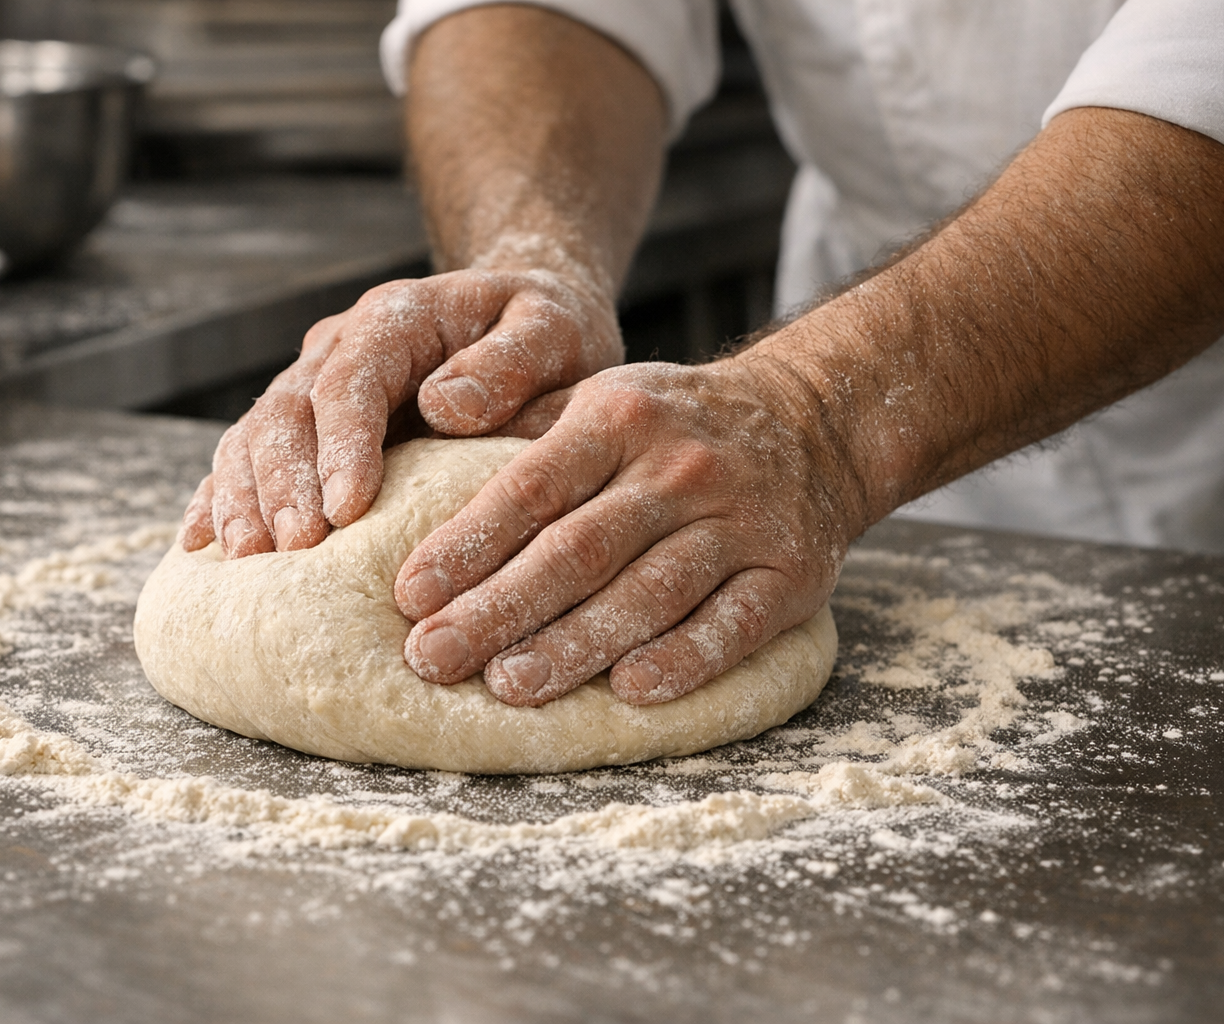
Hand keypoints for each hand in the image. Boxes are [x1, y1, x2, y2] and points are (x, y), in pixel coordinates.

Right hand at [179, 267, 621, 556]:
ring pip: (255, 436)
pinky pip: (247, 459)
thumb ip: (510, 363)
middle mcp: (341, 347)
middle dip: (284, 482)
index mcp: (398, 319)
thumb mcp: (553, 331)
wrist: (528, 330)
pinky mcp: (307, 428)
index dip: (341, 443)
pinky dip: (222, 498)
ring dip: (246, 497)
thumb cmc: (549, 337)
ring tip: (249, 560)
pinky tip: (202, 545)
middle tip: (294, 549)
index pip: (352, 379)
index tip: (345, 507)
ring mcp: (314, 386)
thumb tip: (443, 406)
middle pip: (289, 411)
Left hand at [393, 358, 865, 705]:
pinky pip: (734, 624)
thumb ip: (522, 428)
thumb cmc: (673, 425)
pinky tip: (630, 692)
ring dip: (577, 645)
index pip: (530, 488)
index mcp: (618, 417)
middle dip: (499, 608)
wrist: (814, 421)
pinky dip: (685, 659)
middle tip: (432, 658)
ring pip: (650, 593)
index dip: (467, 544)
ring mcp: (740, 522)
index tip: (410, 595)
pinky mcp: (790, 574)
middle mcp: (679, 467)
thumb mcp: (603, 400)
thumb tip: (424, 438)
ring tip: (510, 686)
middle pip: (579, 549)